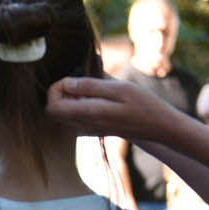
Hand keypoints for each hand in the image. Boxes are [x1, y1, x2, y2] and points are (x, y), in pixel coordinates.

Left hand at [46, 76, 171, 141]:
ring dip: (71, 98)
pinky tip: (97, 98)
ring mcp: (85, 130)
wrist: (157, 126)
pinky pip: (74, 116)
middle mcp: (82, 126)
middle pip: (53, 110)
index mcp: (87, 115)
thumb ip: (90, 87)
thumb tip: (66, 83)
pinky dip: (79, 104)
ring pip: (62, 114)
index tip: (73, 78)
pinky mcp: (91, 130)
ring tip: (93, 89)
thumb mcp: (119, 88)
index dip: (56, 89)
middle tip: (82, 82)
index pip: (51, 107)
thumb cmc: (143, 104)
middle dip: (61, 93)